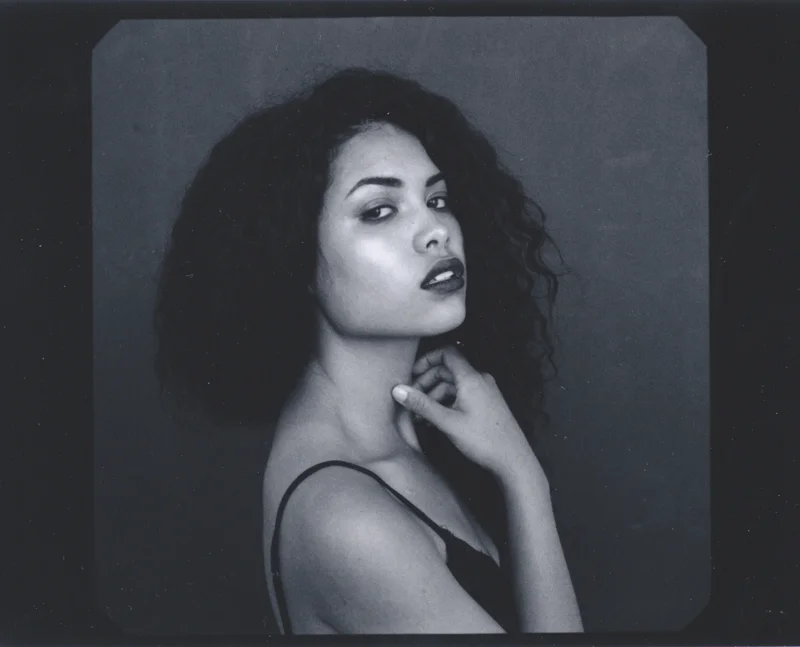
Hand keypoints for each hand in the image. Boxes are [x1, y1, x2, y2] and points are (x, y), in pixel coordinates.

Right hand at [392, 346, 545, 484]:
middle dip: (427, 382)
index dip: (427, 360)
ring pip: (453, 385)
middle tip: (411, 398)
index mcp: (471, 378)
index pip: (447, 353)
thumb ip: (422, 405)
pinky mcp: (486, 403)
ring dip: (435, 396)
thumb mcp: (447, 422)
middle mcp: (480, 380)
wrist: (513, 460)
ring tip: (420, 415)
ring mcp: (485, 391)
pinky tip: (435, 420)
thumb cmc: (484, 440)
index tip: (412, 373)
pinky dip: (447, 403)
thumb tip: (398, 390)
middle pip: (447, 370)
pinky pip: (462, 395)